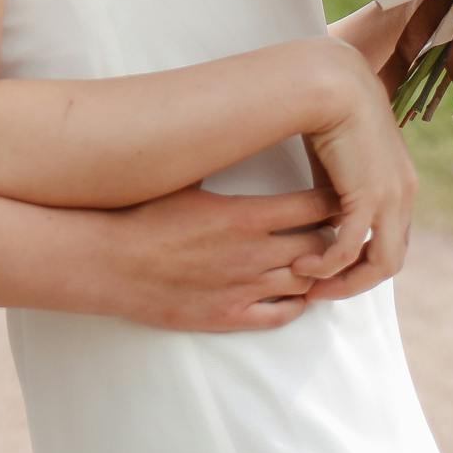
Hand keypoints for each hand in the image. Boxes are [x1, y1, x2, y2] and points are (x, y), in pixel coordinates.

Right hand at [105, 184, 341, 332]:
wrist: (109, 262)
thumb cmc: (145, 214)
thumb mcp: (191, 179)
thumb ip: (225, 166)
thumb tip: (242, 135)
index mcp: (247, 216)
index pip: (315, 207)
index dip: (334, 201)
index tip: (343, 194)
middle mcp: (254, 254)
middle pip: (319, 246)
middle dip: (334, 236)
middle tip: (342, 227)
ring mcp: (243, 289)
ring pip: (305, 281)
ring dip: (318, 270)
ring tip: (325, 259)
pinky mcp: (228, 316)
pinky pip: (279, 316)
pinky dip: (296, 305)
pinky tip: (298, 294)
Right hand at [291, 41, 417, 298]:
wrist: (333, 84)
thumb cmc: (330, 113)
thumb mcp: (342, 160)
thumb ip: (341, 189)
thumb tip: (324, 211)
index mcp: (401, 186)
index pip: (392, 241)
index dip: (364, 262)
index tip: (332, 269)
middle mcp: (404, 196)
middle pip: (391, 261)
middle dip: (355, 281)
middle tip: (321, 290)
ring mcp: (392, 198)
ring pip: (381, 264)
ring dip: (345, 282)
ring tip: (312, 285)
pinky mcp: (370, 197)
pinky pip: (351, 249)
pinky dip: (329, 265)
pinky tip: (305, 265)